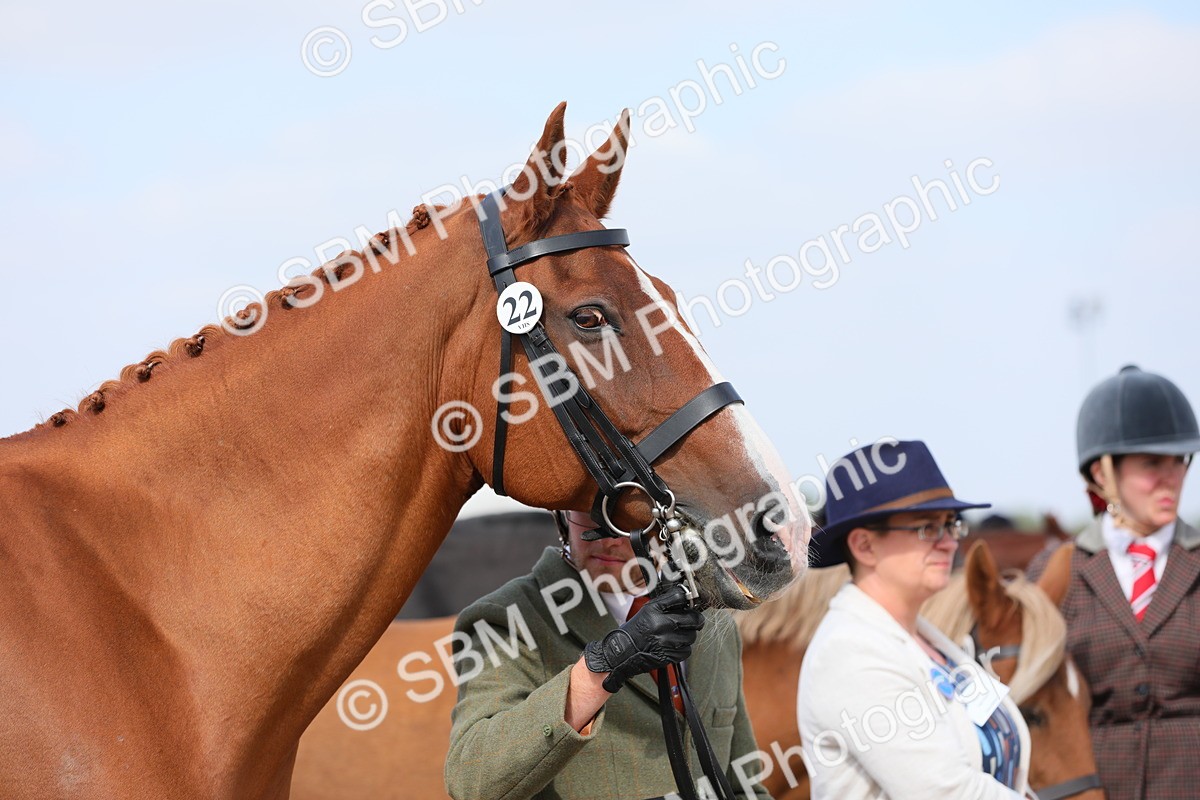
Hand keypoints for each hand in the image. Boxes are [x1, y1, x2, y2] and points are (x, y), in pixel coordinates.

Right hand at [582, 584, 704, 692]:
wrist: (623, 652)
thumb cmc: (634, 632)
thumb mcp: (647, 611)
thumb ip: (666, 604)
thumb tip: (686, 599)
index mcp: (654, 609)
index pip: (680, 597)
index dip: (689, 599)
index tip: (690, 603)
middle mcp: (661, 623)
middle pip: (693, 618)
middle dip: (696, 620)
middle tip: (693, 621)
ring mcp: (666, 640)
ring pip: (692, 636)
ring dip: (688, 636)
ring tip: (677, 636)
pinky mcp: (669, 655)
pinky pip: (687, 650)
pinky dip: (683, 649)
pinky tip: (673, 646)